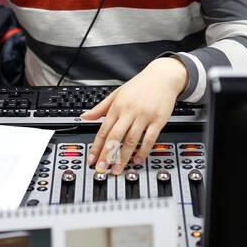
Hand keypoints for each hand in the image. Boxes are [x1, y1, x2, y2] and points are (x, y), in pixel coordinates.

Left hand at [80, 57, 187, 174]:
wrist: (162, 76)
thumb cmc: (139, 86)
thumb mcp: (117, 93)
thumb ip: (100, 108)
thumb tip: (84, 116)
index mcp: (117, 106)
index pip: (104, 130)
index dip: (97, 147)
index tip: (92, 159)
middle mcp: (129, 111)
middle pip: (115, 137)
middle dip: (107, 155)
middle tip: (102, 169)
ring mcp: (144, 116)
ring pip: (131, 140)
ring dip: (123, 157)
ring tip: (118, 169)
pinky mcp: (158, 120)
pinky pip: (149, 139)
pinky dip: (143, 151)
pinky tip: (137, 160)